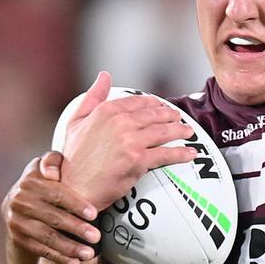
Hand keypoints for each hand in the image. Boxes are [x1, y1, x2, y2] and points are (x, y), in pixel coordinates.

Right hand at [3, 152, 101, 263]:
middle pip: (52, 217)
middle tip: (96, 237)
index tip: (94, 214)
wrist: (18, 202)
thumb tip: (52, 173)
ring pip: (46, 236)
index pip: (55, 194)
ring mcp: (16, 221)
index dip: (75, 204)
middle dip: (76, 228)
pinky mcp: (18, 238)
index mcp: (30, 182)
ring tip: (89, 253)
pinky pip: (40, 250)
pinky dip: (58, 258)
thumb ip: (52, 161)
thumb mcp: (46, 165)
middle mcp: (19, 201)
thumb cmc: (45, 181)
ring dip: (69, 247)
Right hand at [60, 72, 197, 209]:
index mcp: (106, 111)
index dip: (155, 104)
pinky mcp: (138, 160)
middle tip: (180, 119)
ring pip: (164, 132)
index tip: (163, 107)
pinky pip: (166, 154)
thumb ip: (93, 97)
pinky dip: (181, 154)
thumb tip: (104, 76)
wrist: (74, 188)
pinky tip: (190, 153)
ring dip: (180, 131)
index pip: (139, 102)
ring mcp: (130, 141)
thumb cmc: (74, 158)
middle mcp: (120, 123)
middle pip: (155, 115)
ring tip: (188, 131)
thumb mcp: (76, 121)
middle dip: (171, 116)